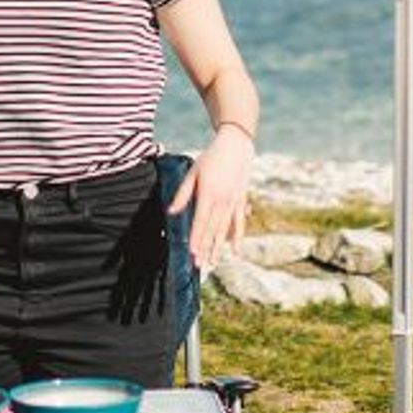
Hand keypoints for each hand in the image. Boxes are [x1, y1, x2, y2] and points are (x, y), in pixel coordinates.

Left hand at [172, 131, 254, 271]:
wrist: (236, 147)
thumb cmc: (211, 159)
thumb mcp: (193, 173)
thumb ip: (183, 194)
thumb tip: (171, 212)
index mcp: (209, 194)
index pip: (200, 221)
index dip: (196, 238)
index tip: (192, 252)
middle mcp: (223, 201)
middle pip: (213, 230)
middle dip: (206, 248)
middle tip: (200, 265)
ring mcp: (234, 202)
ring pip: (225, 230)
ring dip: (219, 247)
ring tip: (213, 262)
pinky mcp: (241, 201)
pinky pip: (239, 222)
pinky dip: (237, 237)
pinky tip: (234, 250)